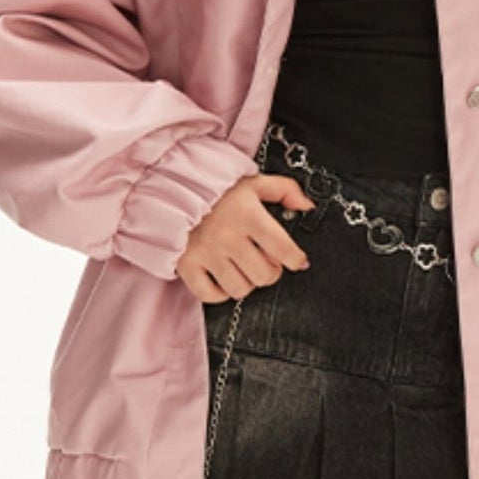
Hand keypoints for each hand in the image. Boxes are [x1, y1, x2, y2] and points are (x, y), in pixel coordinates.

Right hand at [175, 173, 316, 303]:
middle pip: (265, 275)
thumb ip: (284, 190)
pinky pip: (210, 295)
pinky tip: (223, 278)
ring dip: (247, 282)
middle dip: (271, 271)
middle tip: (265, 261)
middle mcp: (228, 236)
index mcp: (248, 214)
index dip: (297, 259)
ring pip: (240, 289)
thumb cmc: (216, 189)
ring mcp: (206, 253)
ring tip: (243, 268)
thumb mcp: (253, 182)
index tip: (298, 261)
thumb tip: (307, 206)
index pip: (284, 249)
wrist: (170, 188)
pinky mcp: (187, 265)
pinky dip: (220, 292)